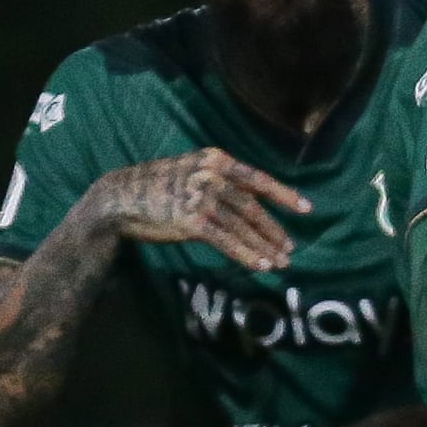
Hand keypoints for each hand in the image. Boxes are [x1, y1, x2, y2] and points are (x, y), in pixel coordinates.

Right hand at [84, 149, 311, 273]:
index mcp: (215, 160)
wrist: (120, 198)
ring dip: (264, 247)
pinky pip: (228, 241)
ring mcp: (202, 197)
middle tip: (289, 248)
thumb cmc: (157, 187)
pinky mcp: (193, 221)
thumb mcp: (191, 171)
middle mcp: (212, 175)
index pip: (257, 179)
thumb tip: (250, 201)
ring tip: (280, 262)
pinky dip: (247, 254)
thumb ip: (220, 180)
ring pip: (244, 226)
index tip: (306, 209)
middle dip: (274, 230)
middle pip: (253, 206)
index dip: (284, 195)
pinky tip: (261, 266)